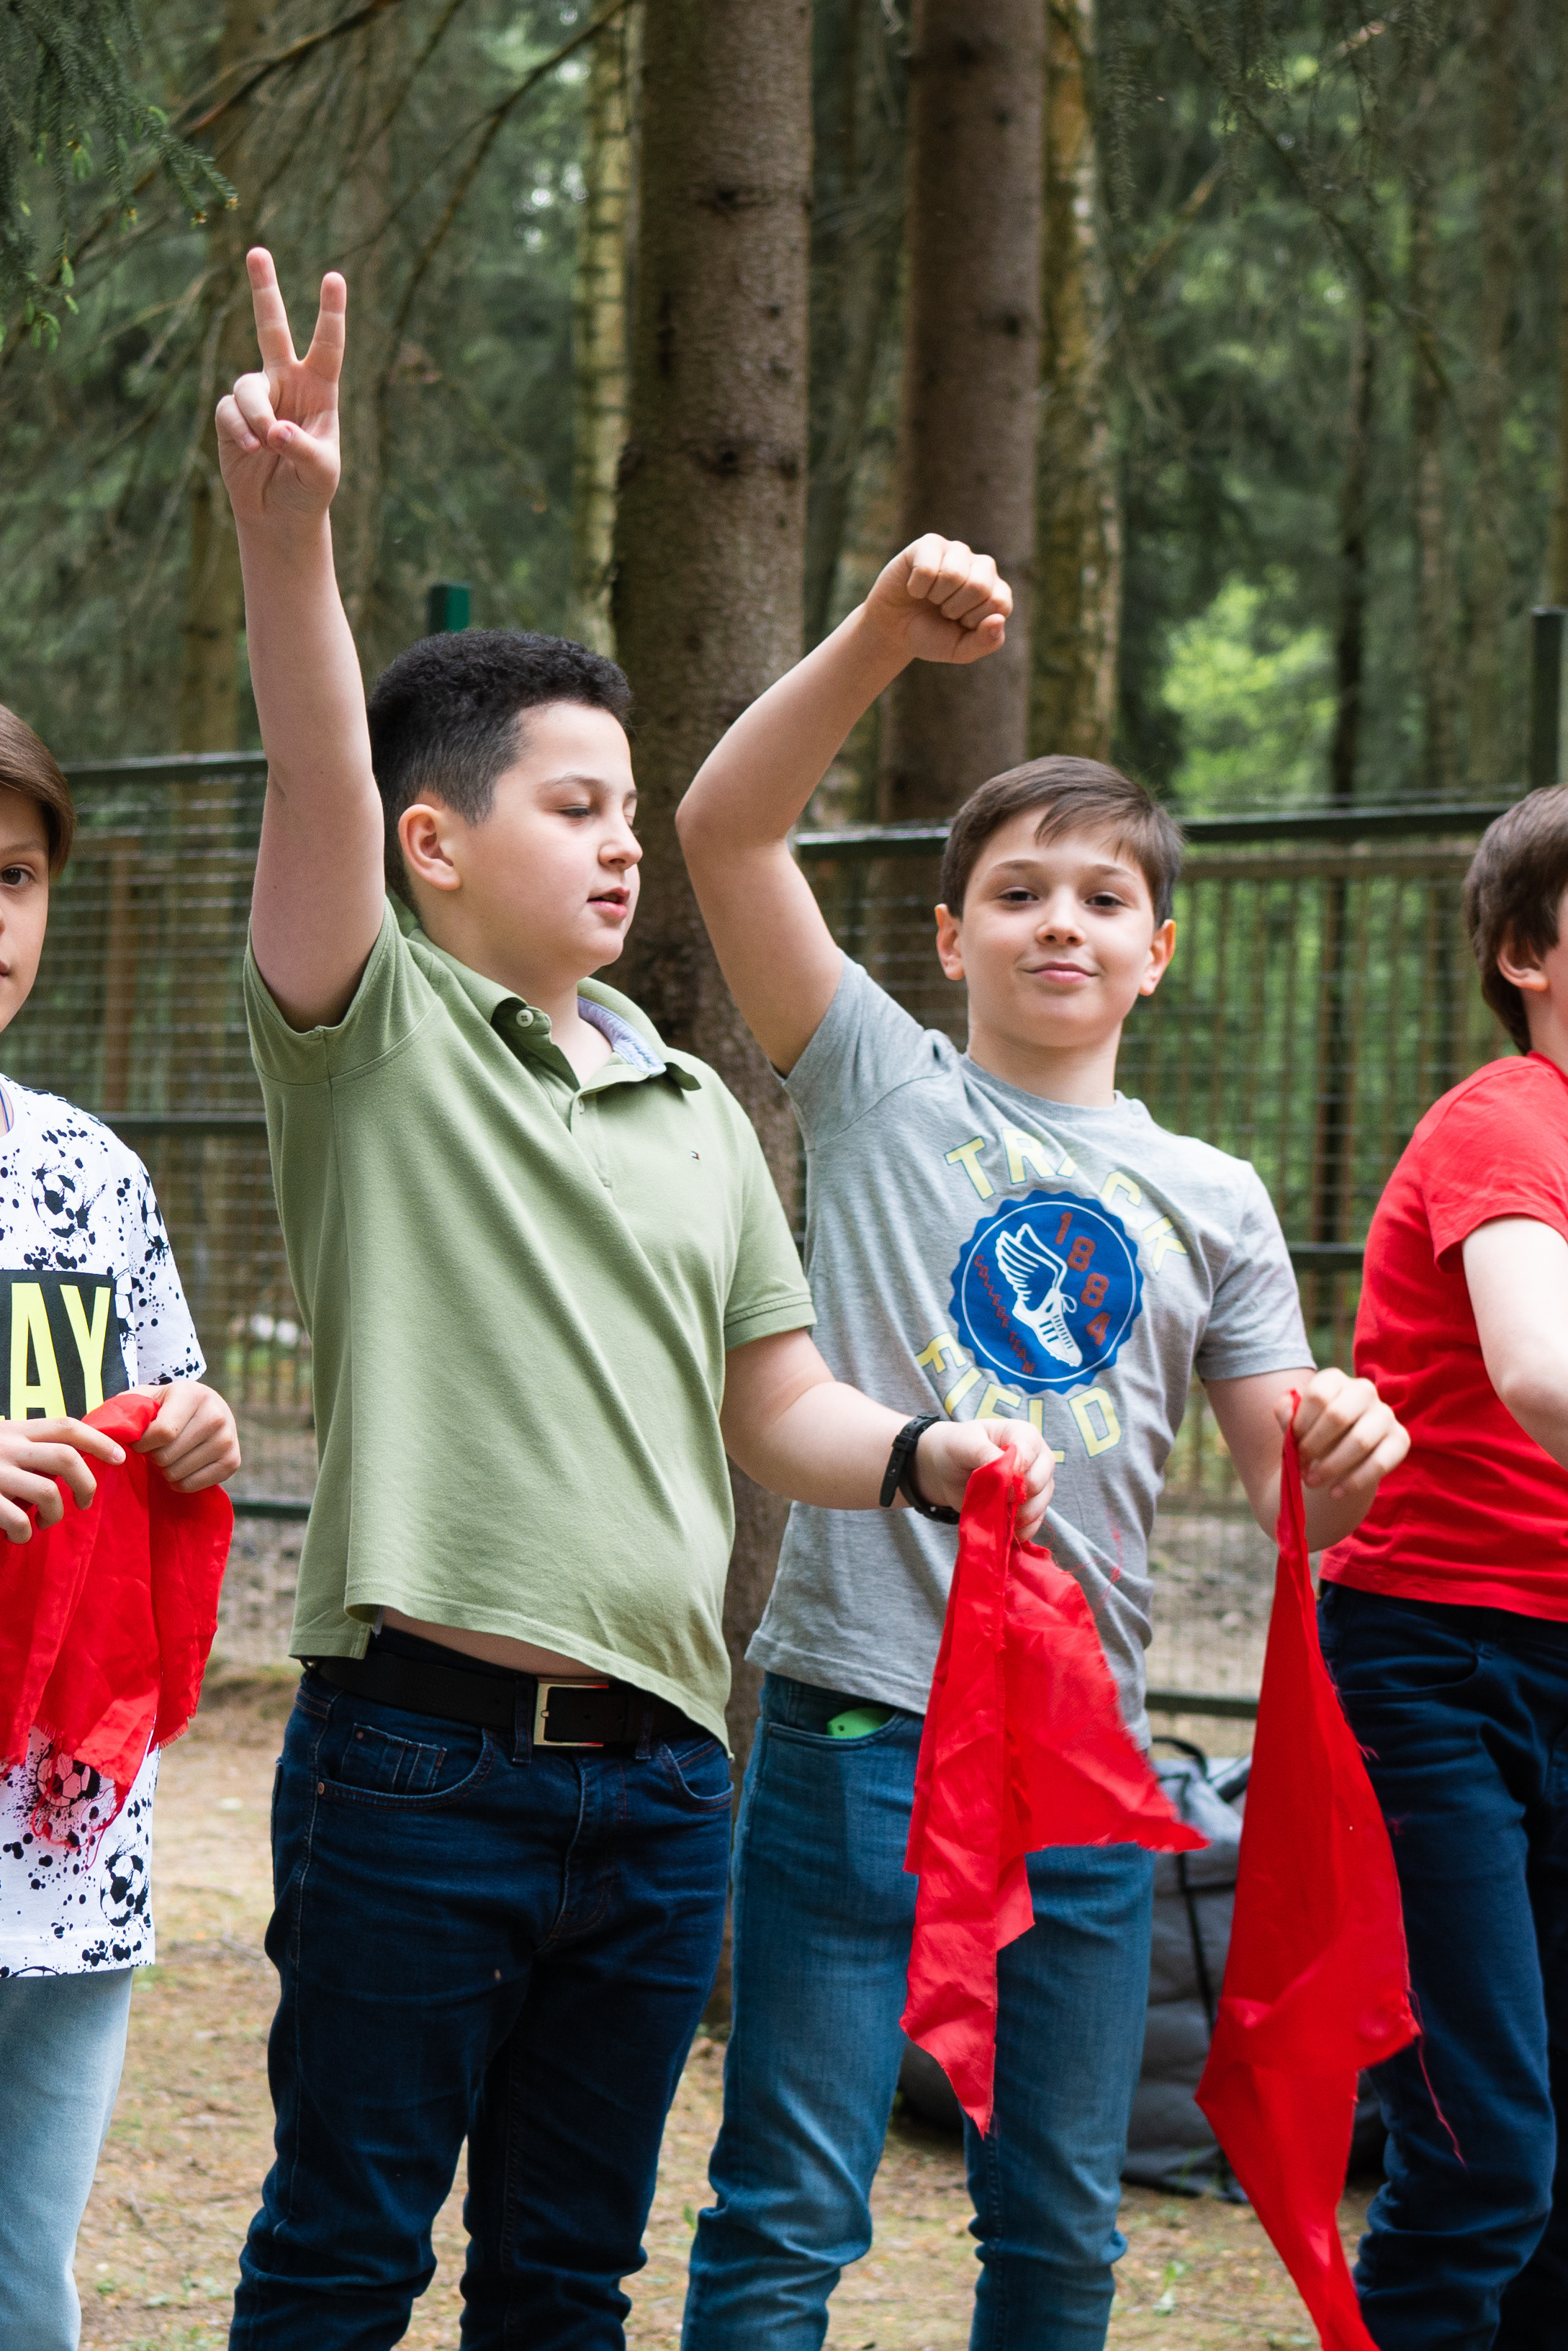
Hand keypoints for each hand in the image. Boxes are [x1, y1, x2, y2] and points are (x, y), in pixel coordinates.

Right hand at [0, 1417, 125, 1543]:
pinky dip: (25, 1533)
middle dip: (85, 1484)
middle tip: (85, 1503)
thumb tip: (80, 1460)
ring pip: (47, 1492)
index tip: (119, 1457)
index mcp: (16, 1431)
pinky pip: (18, 1521)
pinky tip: (19, 1535)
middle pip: (65, 1457)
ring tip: (43, 1522)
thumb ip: (35, 1451)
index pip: (66, 1427)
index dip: (98, 1441)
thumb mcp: (6, 1448)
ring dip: (54, 1514)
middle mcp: (7, 1447)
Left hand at [132, 1383, 241, 1493]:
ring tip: (168, 1455)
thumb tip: (111, 1432)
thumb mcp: (147, 1396)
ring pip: (176, 1473)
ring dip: (163, 1469)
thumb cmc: (167, 1405)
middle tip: (154, 1448)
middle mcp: (216, 1415)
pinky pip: (191, 1485)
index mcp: (193, 1394)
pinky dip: (178, 1482)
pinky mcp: (233, 1462)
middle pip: (167, 1456)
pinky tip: (179, 1466)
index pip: (162, 1432)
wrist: (206, 1408)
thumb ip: (126, 1408)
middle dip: (152, 1457)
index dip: (141, 1444)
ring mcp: (227, 1440)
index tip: (137, 1442)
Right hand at [216, 248, 344, 524]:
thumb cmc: (310, 489)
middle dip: (264, 290)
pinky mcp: (231, 415)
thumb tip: (275, 430)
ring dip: (255, 416)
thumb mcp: (321, 474)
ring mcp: (257, 396)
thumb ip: (305, 450)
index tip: (334, 277)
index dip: (330, 313)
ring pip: (248, 387)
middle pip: (272, 328)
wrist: (279, 514)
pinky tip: (250, 452)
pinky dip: (239, 431)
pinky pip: (230, 411)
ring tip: (264, 446)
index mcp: (319, 390)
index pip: (327, 347)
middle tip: (257, 251)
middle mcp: (286, 383)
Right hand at [860, 535, 1012, 667]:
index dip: (973, 621)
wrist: (894, 629)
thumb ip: (985, 642)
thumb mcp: (960, 650)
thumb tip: (998, 620)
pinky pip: (927, 568)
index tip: (959, 623)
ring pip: (953, 574)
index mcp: (996, 591)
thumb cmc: (931, 635)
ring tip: (931, 598)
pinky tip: (915, 587)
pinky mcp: (930, 544)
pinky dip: (917, 587)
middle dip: (954, 608)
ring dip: (935, 597)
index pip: (999, 603)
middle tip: (943, 610)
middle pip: (978, 586)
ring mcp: (957, 551)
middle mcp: (982, 566)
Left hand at [913, 1416, 1053, 1537]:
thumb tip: (1006, 1474)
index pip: (1031, 1453)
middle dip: (1019, 1495)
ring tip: (999, 1516)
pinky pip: (1036, 1520)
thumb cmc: (958, 1447)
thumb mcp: (965, 1443)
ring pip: (1041, 1503)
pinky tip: (1009, 1531)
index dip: (1016, 1469)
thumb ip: (985, 1453)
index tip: (997, 1480)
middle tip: (996, 1498)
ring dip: (1021, 1515)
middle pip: (1041, 1480)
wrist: (948, 1468)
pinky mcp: (1030, 1505)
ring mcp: (1036, 1482)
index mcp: (1024, 1435)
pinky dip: (1023, 1529)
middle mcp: (1036, 1458)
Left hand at [1276, 1367, 1407, 1503]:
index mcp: (1335, 1380)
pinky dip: (1355, 1481)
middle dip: (1314, 1445)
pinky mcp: (1401, 1439)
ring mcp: (1385, 1414)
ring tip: (1312, 1482)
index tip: (1293, 1444)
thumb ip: (1285, 1414)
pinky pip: (1380, 1462)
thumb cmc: (1314, 1435)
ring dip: (1331, 1466)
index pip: (1318, 1395)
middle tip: (1301, 1465)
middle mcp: (1364, 1390)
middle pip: (1338, 1415)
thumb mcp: (1296, 1424)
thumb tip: (1287, 1409)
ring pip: (1359, 1441)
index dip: (1302, 1423)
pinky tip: (1336, 1492)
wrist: (1340, 1457)